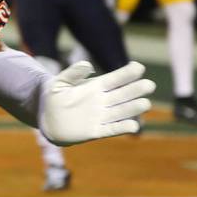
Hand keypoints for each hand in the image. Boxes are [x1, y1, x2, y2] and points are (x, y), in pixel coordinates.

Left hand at [39, 61, 154, 145]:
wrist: (47, 120)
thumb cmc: (54, 98)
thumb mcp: (59, 83)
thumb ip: (72, 73)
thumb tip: (87, 64)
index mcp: (96, 86)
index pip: (116, 78)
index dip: (127, 73)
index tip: (138, 67)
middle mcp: (103, 101)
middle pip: (124, 94)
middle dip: (136, 89)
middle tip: (149, 85)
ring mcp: (101, 116)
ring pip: (122, 111)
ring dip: (133, 108)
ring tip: (145, 104)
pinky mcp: (96, 131)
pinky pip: (112, 129)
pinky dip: (122, 128)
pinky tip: (134, 125)